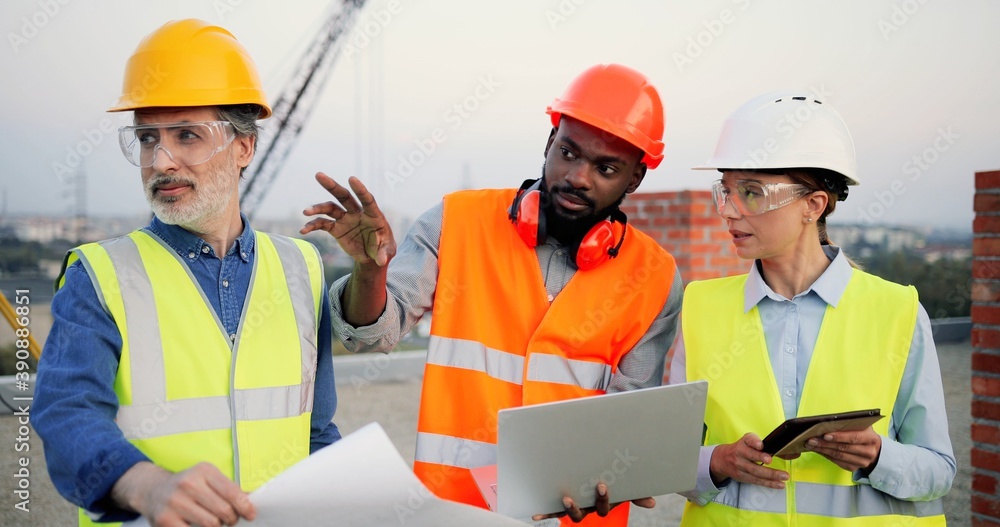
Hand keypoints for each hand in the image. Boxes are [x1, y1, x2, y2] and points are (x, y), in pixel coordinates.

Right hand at [111, 462, 254, 526]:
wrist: (152, 489)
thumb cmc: (187, 486)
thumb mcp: (206, 478)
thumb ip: (227, 488)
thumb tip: (249, 502)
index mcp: (203, 471)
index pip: (232, 491)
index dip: (245, 506)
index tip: (250, 515)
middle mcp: (188, 484)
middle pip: (223, 510)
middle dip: (232, 519)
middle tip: (231, 521)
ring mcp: (175, 502)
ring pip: (211, 524)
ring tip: (217, 524)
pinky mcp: (165, 520)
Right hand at [301, 173, 395, 266]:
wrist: (372, 256)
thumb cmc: (383, 249)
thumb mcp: (387, 252)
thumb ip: (384, 253)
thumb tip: (381, 261)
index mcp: (373, 214)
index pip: (366, 199)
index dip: (360, 189)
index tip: (351, 178)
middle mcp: (357, 213)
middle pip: (344, 196)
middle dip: (332, 186)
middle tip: (318, 175)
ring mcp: (345, 219)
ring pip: (330, 208)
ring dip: (318, 208)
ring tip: (305, 212)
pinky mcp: (336, 229)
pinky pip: (322, 224)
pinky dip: (313, 225)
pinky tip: (304, 230)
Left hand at [531, 483, 654, 522]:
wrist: (602, 471)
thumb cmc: (616, 479)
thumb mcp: (627, 486)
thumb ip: (637, 493)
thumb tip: (651, 503)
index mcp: (602, 504)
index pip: (602, 508)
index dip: (601, 499)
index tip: (601, 484)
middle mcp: (587, 508)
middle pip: (581, 515)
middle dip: (576, 508)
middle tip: (569, 497)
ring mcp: (575, 506)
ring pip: (568, 514)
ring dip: (562, 510)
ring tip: (562, 500)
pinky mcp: (562, 502)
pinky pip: (553, 510)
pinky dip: (545, 512)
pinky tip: (535, 513)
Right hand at [709, 433, 788, 488]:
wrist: (722, 460)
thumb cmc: (740, 449)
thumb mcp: (746, 441)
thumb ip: (758, 442)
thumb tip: (776, 449)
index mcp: (743, 443)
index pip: (748, 440)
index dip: (754, 442)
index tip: (760, 445)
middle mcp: (740, 454)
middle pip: (751, 457)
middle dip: (761, 458)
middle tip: (770, 460)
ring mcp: (741, 467)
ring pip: (756, 472)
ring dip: (771, 475)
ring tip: (784, 476)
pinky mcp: (743, 477)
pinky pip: (758, 481)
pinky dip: (769, 483)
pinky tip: (779, 484)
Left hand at [804, 426, 881, 472]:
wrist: (874, 449)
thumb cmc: (863, 433)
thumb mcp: (861, 426)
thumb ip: (849, 424)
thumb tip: (827, 423)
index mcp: (871, 439)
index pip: (853, 437)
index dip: (839, 437)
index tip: (825, 435)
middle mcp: (868, 452)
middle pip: (843, 448)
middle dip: (825, 443)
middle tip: (811, 440)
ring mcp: (862, 462)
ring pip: (838, 456)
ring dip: (822, 450)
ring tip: (811, 444)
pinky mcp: (854, 468)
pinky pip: (837, 462)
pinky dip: (825, 455)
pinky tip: (817, 450)